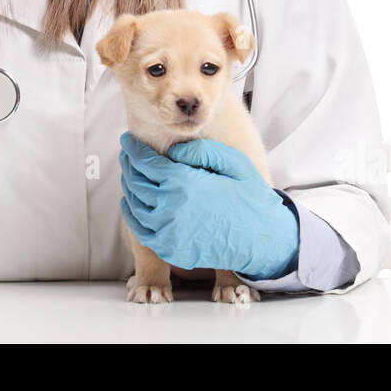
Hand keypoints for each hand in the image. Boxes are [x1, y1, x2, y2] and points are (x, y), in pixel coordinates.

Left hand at [119, 132, 298, 280]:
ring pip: (134, 205)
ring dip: (129, 187)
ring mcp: (168, 232)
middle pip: (135, 181)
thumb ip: (200, 150)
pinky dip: (131, 214)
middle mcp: (169, 208)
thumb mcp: (233, 162)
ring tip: (131, 175)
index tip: (127, 140)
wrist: (263, 241)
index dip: (133, 148)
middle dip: (128, 164)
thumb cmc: (251, 198)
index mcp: (183, 183)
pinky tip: (134, 203)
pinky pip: (140, 230)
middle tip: (127, 154)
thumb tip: (172, 150)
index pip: (144, 162)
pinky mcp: (171, 250)